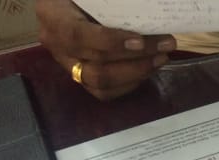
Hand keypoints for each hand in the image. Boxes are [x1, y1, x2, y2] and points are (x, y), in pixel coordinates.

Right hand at [36, 0, 176, 99]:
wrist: (70, 3)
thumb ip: (111, 2)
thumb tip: (144, 6)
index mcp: (53, 15)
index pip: (77, 35)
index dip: (110, 42)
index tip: (140, 40)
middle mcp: (55, 43)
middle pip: (95, 65)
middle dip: (136, 60)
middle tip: (165, 46)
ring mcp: (67, 63)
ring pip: (100, 82)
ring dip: (137, 73)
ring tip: (161, 57)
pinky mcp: (80, 76)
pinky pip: (104, 91)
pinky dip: (130, 83)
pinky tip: (148, 69)